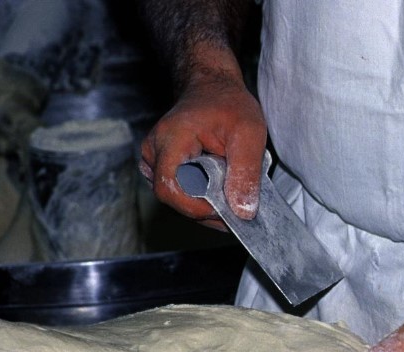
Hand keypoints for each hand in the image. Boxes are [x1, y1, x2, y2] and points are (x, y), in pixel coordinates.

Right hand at [139, 71, 265, 229]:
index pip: (169, 188)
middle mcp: (154, 150)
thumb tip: (243, 211)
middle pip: (173, 198)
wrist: (214, 88)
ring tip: (232, 196)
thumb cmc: (230, 105)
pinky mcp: (161, 166)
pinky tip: (222, 193)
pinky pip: (179, 192)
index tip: (226, 211)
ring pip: (176, 198)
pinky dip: (201, 198)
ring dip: (205, 205)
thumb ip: (247, 172)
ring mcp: (154, 159)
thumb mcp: (249, 134)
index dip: (196, 208)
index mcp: (171, 139)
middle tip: (237, 207)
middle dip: (207, 210)